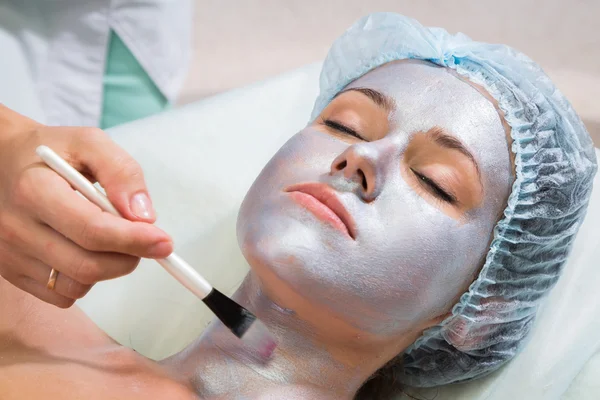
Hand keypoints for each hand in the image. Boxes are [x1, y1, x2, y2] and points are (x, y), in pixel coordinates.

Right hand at [0, 105, 172, 307]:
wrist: (1, 163)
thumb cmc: (51, 152)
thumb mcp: (89, 143)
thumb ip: (121, 172)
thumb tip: (144, 216)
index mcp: (34, 189)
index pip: (92, 230)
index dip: (135, 240)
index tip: (164, 241)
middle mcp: (15, 227)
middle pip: (87, 266)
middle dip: (129, 257)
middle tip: (146, 240)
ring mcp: (9, 255)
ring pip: (78, 286)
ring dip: (108, 268)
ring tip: (108, 237)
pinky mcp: (11, 273)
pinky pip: (63, 295)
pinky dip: (85, 280)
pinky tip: (83, 250)